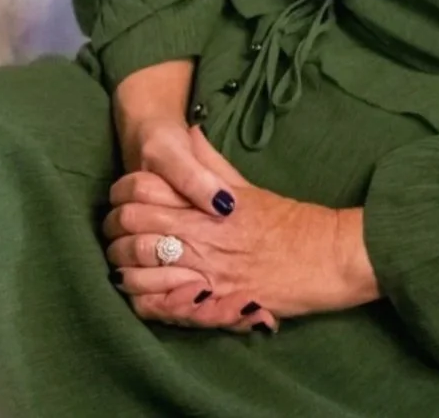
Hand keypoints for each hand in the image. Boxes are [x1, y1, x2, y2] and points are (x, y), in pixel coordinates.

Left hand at [103, 127, 378, 329]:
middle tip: (112, 233)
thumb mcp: (249, 186)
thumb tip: (190, 131)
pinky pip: (156, 306)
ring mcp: (203, 272)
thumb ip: (212, 164)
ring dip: (121, 266)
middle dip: (113, 231)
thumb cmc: (291, 221)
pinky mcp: (211, 305)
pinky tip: (137, 293)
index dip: (122, 194)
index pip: (143, 191)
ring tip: (120, 264)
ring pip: (136, 268)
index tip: (119, 198)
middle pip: (132, 227)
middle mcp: (200, 235)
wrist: (327, 256)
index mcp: (206, 203)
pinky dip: (140, 299)